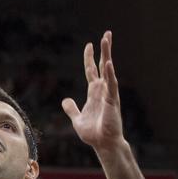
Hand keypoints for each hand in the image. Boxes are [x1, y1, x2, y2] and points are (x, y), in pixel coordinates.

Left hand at [61, 31, 125, 150]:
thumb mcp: (77, 119)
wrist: (103, 145)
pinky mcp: (112, 102)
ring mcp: (109, 94)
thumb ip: (71, 109)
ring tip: (106, 40)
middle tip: (107, 34)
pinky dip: (110, 74)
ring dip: (107, 54)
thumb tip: (65, 100)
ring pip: (108, 70)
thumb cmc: (93, 133)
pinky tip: (108, 63)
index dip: (90, 58)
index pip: (91, 70)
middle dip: (104, 49)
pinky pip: (111, 85)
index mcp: (94, 93)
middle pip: (103, 65)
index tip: (89, 44)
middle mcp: (103, 90)